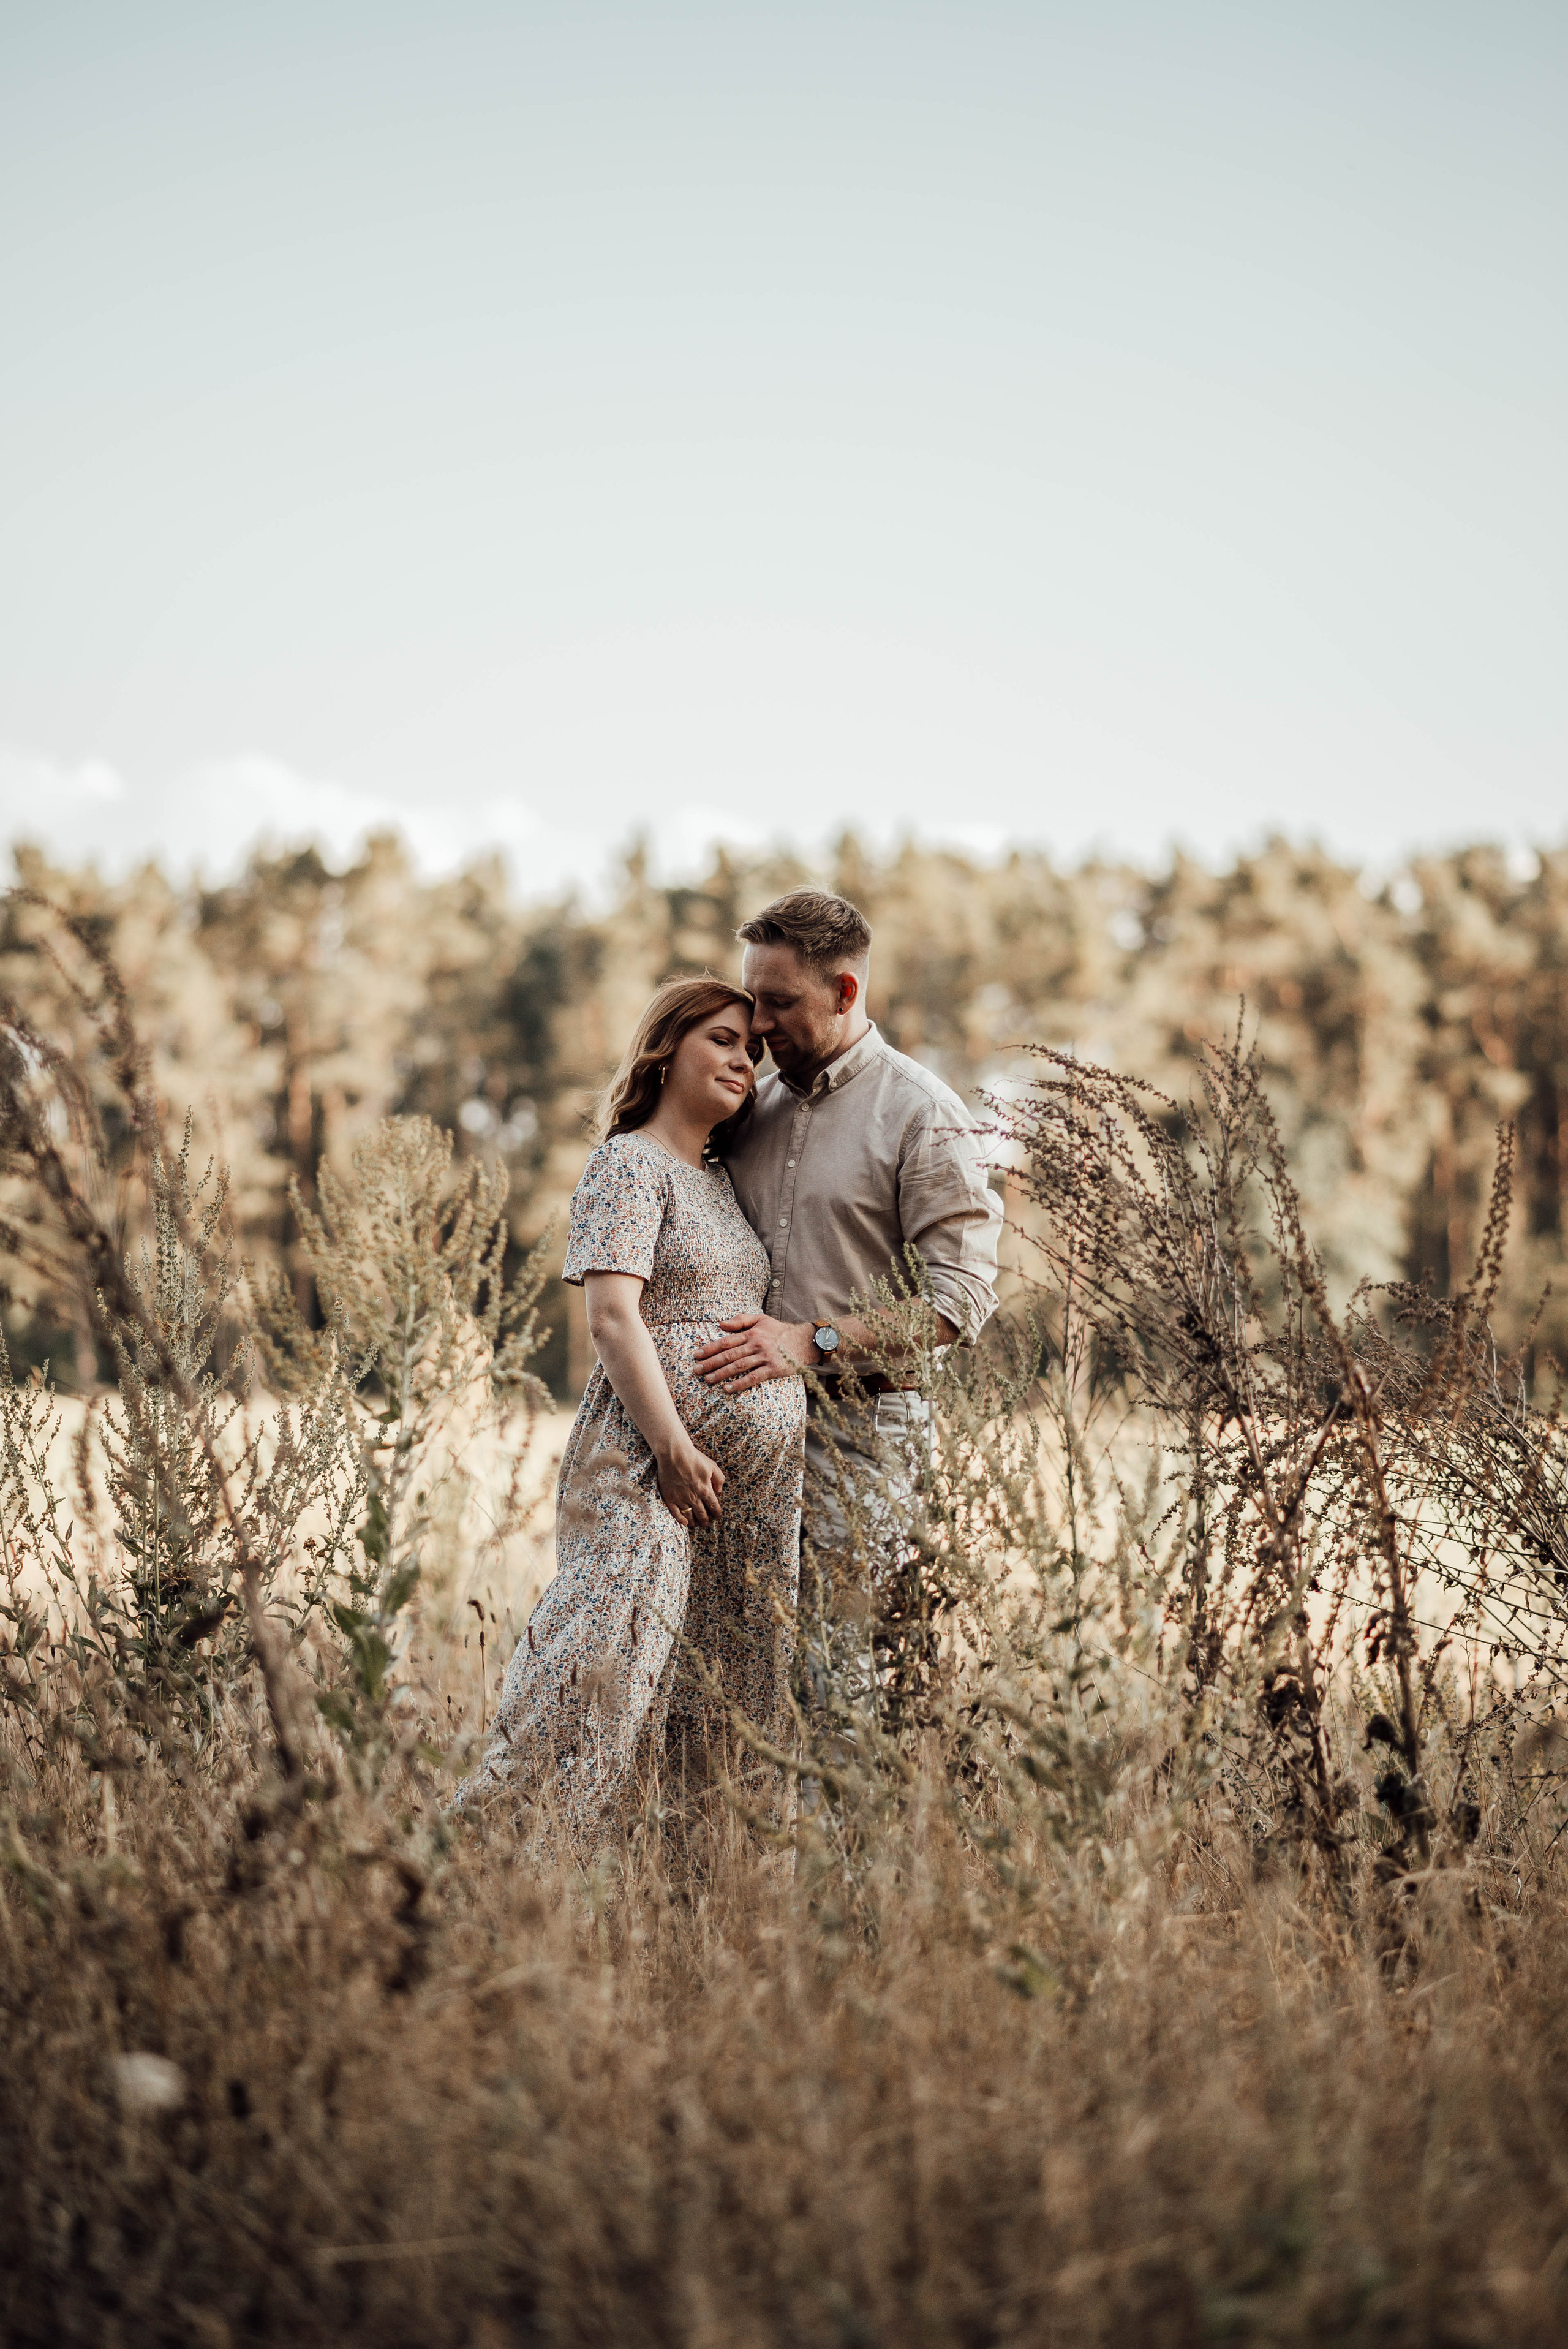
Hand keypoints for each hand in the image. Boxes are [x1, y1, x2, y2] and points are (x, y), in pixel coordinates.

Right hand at [656, 1439, 725, 1528]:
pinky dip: (681, 1519)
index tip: (717, 1516)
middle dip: (705, 1520)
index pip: (713, 1506)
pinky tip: (685, 1522)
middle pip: (702, 1513)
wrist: (674, 1453)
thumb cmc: (694, 1458)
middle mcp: (694, 1497)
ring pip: (689, 1515)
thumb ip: (719, 1479)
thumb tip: (719, 1490)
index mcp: (705, 1490)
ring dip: (694, 1521)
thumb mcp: (712, 1466)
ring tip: (696, 1524)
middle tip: (706, 1523)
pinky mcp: (669, 1497)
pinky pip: (676, 1513)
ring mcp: (681, 1498)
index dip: (716, 1512)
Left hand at [694, 1313, 811, 1393]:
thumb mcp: (761, 1319)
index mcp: (751, 1333)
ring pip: (738, 1366)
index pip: (726, 1341)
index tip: (697, 1354)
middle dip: (710, 1362)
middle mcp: (756, 1344)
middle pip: (729, 1354)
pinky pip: (753, 1377)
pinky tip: (727, 1389)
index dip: (710, 1348)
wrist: (804, 1342)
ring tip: (707, 1380)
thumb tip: (720, 1324)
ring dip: (721, 1373)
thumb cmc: (779, 1331)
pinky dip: (740, 1383)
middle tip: (696, 1370)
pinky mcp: (772, 1369)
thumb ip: (741, 1320)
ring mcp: (764, 1357)